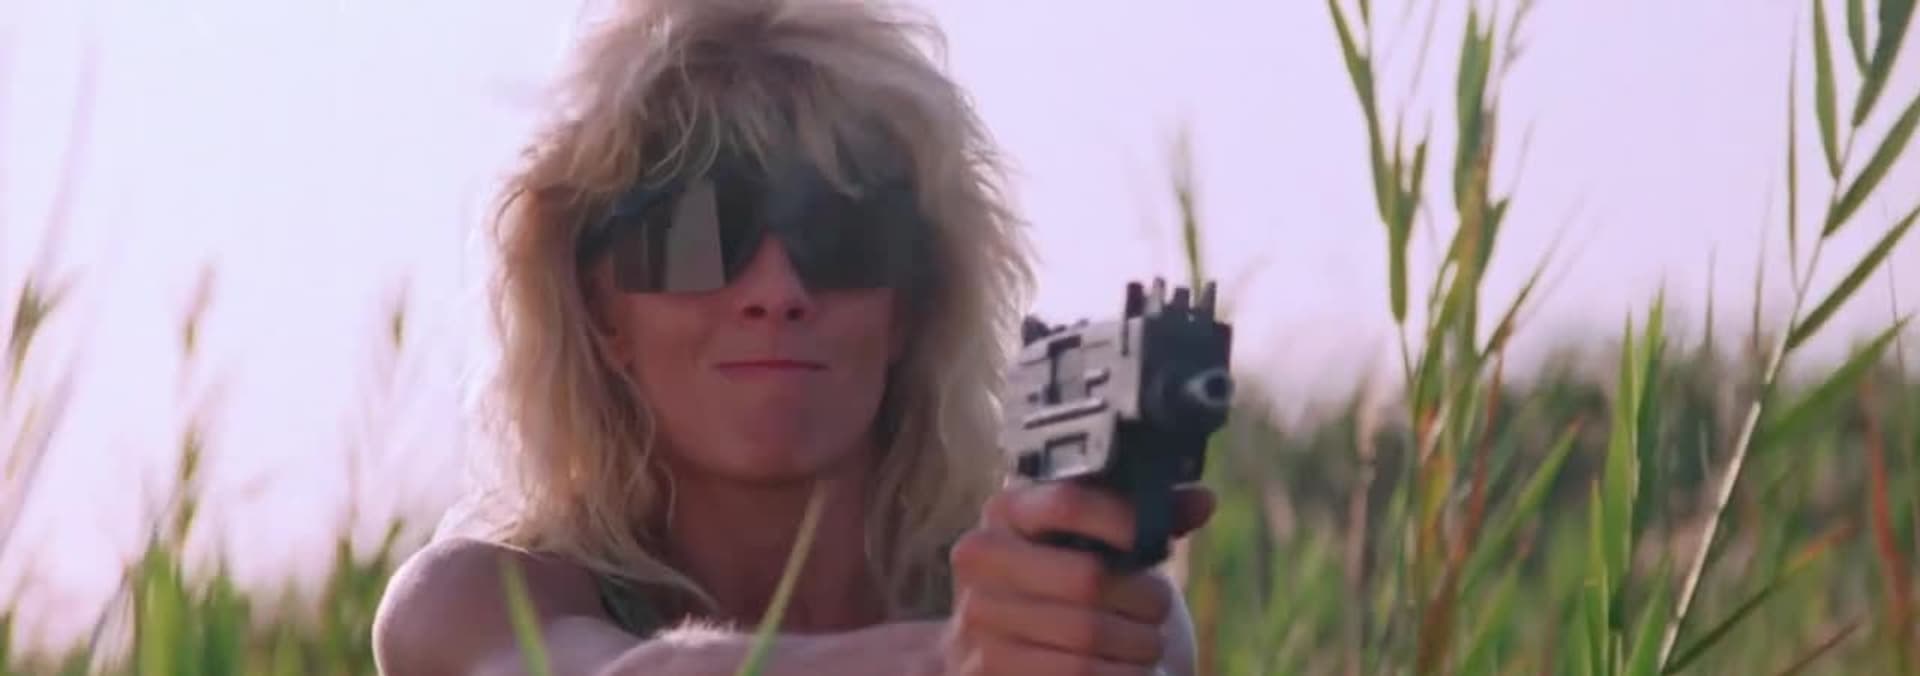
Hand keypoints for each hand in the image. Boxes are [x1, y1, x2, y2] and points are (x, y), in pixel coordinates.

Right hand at [936, 481, 1215, 675]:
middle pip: (1089, 577)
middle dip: (1143, 598)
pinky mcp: (987, 670)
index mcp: (1006, 509)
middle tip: (1157, 607)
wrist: (1018, 654)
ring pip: (1088, 634)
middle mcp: (980, 558)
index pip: (1068, 502)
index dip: (1125, 521)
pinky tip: (1126, 670)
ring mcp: (977, 617)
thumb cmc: (1074, 591)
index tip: (1156, 543)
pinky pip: (1078, 675)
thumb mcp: (1105, 547)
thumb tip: (1202, 500)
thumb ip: (1148, 519)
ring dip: (1137, 645)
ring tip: (1144, 644)